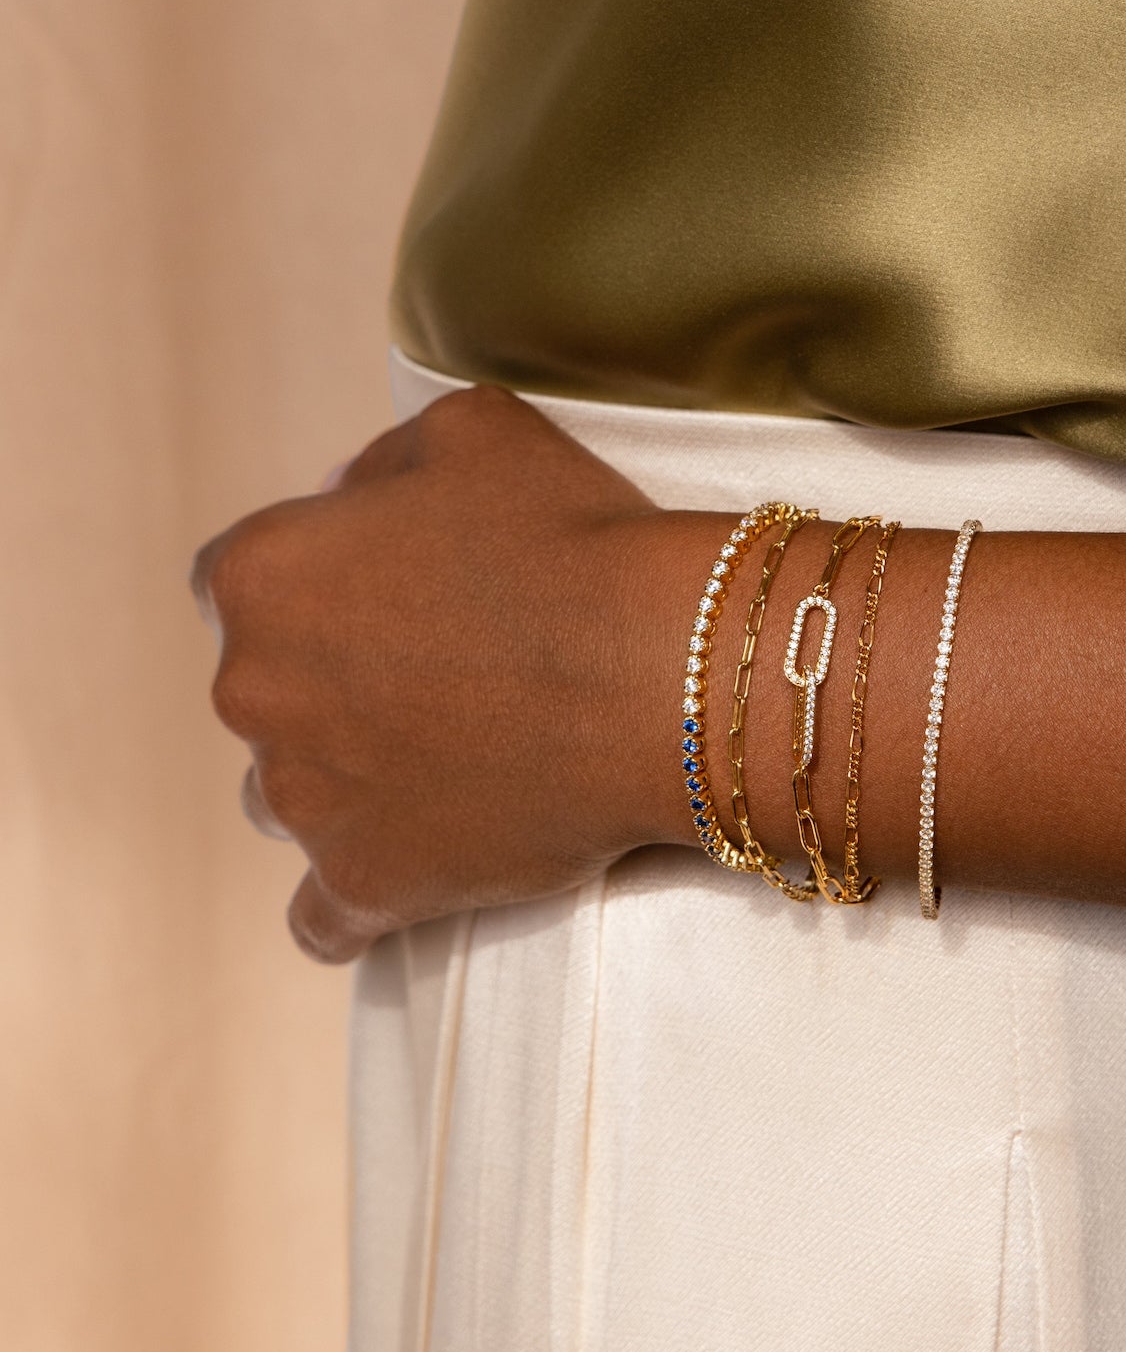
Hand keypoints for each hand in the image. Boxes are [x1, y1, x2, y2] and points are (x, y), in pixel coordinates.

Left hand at [191, 387, 687, 961]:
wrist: (662, 674)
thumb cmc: (577, 542)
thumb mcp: (474, 432)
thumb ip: (382, 462)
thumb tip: (347, 498)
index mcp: (263, 573)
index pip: (237, 583)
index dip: (315, 589)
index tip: (383, 603)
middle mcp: (253, 688)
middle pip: (265, 694)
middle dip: (330, 687)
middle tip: (438, 682)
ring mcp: (304, 800)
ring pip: (289, 799)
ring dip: (345, 785)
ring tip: (445, 771)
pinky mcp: (365, 886)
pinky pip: (323, 919)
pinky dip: (352, 904)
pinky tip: (397, 878)